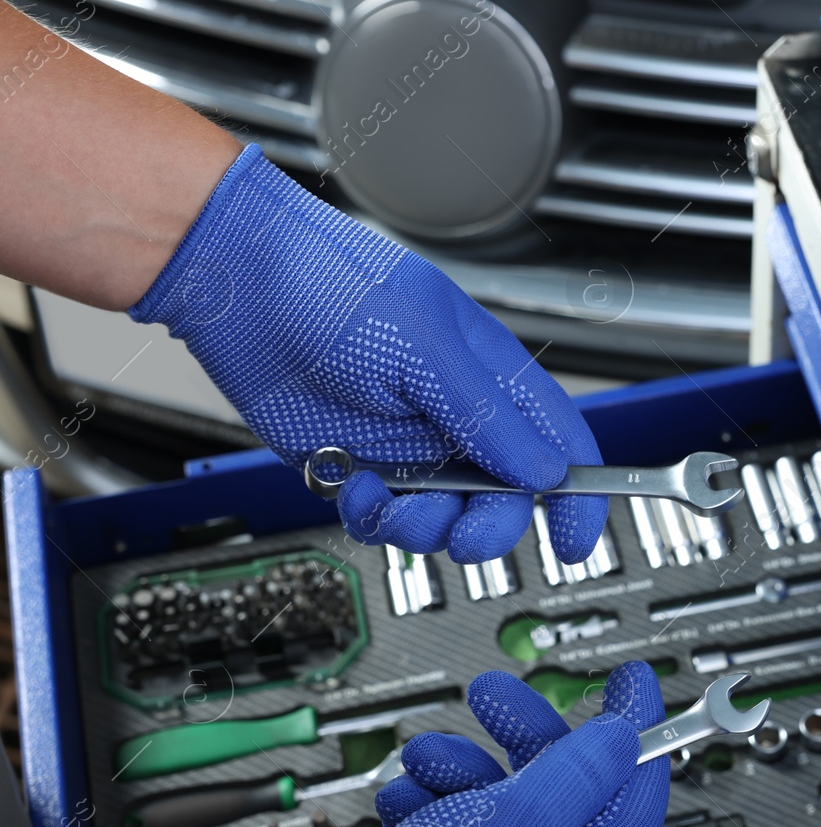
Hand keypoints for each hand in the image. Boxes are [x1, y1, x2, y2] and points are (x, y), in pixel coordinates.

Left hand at [130, 145, 604, 564]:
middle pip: (506, 497)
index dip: (577, 495)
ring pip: (446, 517)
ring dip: (425, 526)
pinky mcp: (358, 465)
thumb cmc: (333, 284)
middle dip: (491, 526)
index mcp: (493, 377)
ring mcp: (408, 443)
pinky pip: (386, 518)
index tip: (574, 542)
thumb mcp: (425, 347)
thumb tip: (544, 472)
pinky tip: (355, 488)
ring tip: (392, 500)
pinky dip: (375, 519)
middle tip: (468, 537)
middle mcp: (458, 416)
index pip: (560, 444)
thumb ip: (487, 416)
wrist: (236, 284)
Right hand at [221, 664, 668, 826]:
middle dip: (522, 731)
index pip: (634, 785)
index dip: (635, 725)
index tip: (632, 680)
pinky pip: (445, 824)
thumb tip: (625, 738)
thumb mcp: (529, 819)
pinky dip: (424, 802)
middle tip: (494, 694)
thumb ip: (581, 770)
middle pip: (559, 782)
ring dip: (459, 764)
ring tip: (428, 758)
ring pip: (494, 797)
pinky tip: (403, 800)